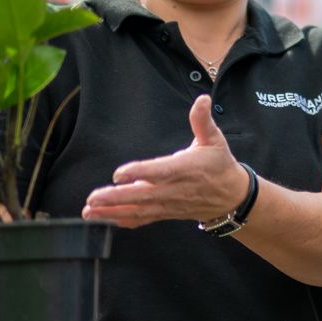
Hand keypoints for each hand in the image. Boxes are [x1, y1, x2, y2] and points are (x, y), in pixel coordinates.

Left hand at [82, 95, 249, 228]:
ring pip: (139, 210)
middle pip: (143, 195)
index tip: (118, 174)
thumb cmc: (220, 165)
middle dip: (116, 198)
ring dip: (112, 211)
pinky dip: (123, 220)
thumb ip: (202, 120)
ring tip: (89, 210)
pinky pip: (143, 219)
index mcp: (186, 169)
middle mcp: (176, 189)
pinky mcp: (166, 212)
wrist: (232, 197)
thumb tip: (201, 99)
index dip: (139, 172)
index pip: (160, 171)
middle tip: (93, 197)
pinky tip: (103, 219)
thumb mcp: (215, 139)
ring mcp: (169, 204)